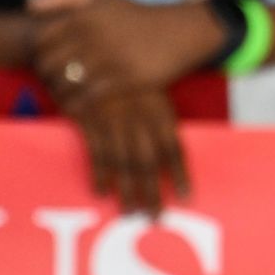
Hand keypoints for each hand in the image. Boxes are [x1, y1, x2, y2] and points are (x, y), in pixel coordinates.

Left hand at [29, 0, 223, 104]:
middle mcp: (92, 35)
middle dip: (47, 75)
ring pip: (66, 83)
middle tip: (55, 81)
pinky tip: (80, 106)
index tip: (48, 60)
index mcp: (82, 15)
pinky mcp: (124, 80)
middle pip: (50, 64)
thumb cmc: (134, 14)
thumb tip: (29, 5)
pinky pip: (88, 98)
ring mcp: (108, 59)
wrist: (178, 32)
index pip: (41, 40)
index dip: (39, 53)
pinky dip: (78, 105)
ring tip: (65, 94)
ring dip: (60, 92)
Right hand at [68, 85, 190, 216]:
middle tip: (156, 217)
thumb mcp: (151, 93)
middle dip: (152, 191)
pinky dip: (100, 173)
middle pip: (147, 161)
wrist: (89, 58)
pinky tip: (102, 192)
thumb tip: (171, 156)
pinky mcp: (88, 120)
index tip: (186, 196)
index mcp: (158, 110)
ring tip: (131, 212)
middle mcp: (137, 117)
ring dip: (127, 189)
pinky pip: (96, 151)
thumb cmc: (127, 81)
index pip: (173, 147)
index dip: (180, 173)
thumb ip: (160, 122)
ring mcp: (112, 119)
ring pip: (122, 161)